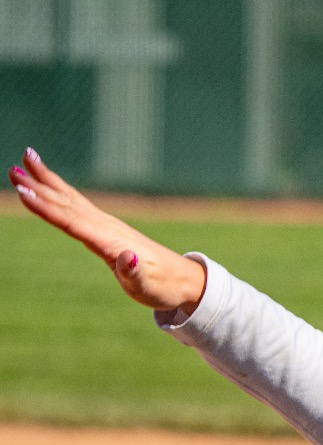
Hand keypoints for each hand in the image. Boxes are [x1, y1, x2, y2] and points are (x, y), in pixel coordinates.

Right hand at [11, 148, 205, 314]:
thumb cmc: (162, 286)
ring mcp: (105, 224)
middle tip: (12, 169)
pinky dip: (59, 189)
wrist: (182, 280)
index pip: (73, 222)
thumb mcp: (148, 285)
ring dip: (46, 180)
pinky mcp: (104, 227)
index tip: (24, 192)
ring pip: (70, 198)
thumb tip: (128, 257)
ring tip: (25, 158)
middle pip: (67, 203)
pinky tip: (46, 180)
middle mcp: (106, 227)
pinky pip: (76, 203)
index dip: (47, 208)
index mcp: (110, 241)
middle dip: (39, 187)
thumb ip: (135, 272)